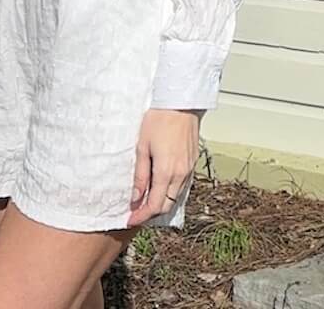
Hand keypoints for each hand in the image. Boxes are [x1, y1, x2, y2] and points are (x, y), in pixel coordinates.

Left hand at [128, 109, 199, 225]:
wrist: (180, 103)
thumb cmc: (158, 120)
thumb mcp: (142, 146)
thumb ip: (140, 175)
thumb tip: (135, 198)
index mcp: (166, 172)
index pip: (154, 205)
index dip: (142, 216)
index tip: (130, 220)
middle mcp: (181, 174)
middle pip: (167, 205)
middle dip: (151, 213)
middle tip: (136, 212)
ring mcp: (189, 168)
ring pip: (176, 196)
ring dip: (162, 203)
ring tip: (146, 200)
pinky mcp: (193, 161)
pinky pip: (182, 185)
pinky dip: (171, 191)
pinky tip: (161, 186)